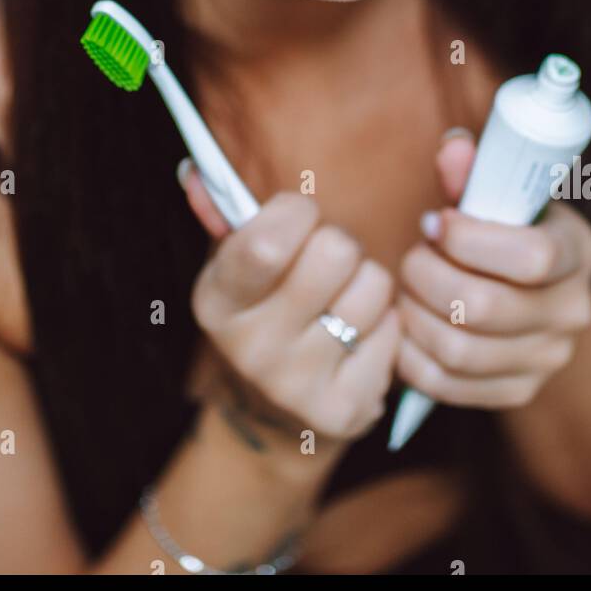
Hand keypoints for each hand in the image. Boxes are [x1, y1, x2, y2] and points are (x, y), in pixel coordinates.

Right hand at [179, 161, 400, 446]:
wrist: (275, 417)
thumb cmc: (266, 309)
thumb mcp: (237, 266)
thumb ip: (224, 214)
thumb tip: (196, 172)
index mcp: (217, 301)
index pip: (267, 242)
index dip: (297, 212)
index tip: (300, 217)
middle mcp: (250, 348)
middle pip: (335, 253)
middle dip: (341, 245)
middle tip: (327, 266)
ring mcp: (297, 385)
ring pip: (373, 287)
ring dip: (367, 285)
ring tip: (343, 303)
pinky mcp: (344, 410)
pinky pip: (394, 330)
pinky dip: (385, 325)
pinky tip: (358, 339)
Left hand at [395, 131, 590, 408]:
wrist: (533, 297)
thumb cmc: (503, 232)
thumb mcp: (498, 197)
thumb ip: (472, 174)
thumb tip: (452, 147)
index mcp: (576, 251)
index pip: (533, 257)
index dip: (470, 240)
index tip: (436, 223)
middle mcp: (572, 311)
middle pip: (483, 307)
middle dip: (427, 276)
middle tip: (411, 257)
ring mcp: (547, 358)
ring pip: (458, 350)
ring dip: (413, 314)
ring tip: (405, 289)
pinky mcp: (516, 391)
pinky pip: (445, 384)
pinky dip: (410, 354)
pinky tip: (405, 323)